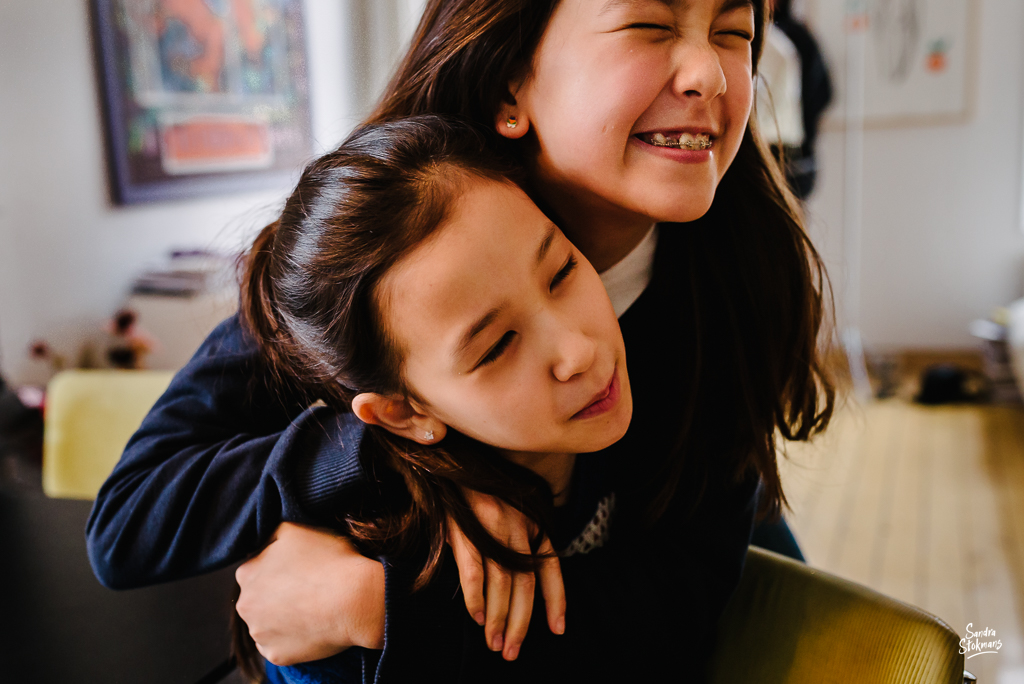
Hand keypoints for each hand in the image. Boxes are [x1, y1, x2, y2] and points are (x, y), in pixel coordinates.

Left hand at [234, 522, 384, 664]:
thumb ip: (271, 534)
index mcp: (247, 573)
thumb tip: (265, 543)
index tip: (300, 568)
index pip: (257, 568)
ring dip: (283, 616)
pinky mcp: (277, 655)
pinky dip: (293, 637)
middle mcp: (245, 605)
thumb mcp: (295, 528)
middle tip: (306, 587)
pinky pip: (281, 645)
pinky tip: (312, 626)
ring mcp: (260, 634)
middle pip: (258, 597)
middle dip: (276, 593)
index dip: (279, 566)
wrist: (355, 599)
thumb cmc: (329, 560)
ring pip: (267, 623)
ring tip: (313, 608)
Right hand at [447, 491, 565, 660]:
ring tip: (494, 643)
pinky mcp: (466, 527)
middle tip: (512, 650)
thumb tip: (519, 593)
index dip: (556, 601)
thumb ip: (517, 547)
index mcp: (533, 524)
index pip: (550, 570)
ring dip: (498, 618)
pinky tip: (477, 617)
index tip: (557, 630)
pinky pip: (474, 570)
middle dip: (520, 623)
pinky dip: (476, 598)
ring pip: (502, 582)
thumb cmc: (479, 496)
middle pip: (524, 584)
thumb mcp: (508, 516)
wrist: (448, 466)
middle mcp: (517, 526)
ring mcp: (492, 526)